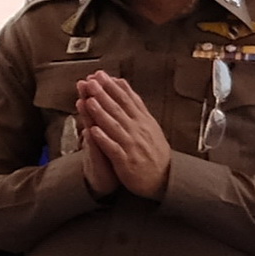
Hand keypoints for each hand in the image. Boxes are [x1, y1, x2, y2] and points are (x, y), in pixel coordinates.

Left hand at [73, 70, 174, 200]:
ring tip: (90, 101)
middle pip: (119, 109)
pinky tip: (93, 131)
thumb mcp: (150, 126)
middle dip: (104, 94)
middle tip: (92, 81)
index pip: (127, 100)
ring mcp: (132, 146)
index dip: (113, 87)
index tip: (101, 75)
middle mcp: (138, 131)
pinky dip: (103, 139)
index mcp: (143, 121)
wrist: (164, 179)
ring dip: (101, 113)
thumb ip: (136, 107)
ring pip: (115, 126)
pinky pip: (113, 149)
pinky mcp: (126, 161)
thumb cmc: (154, 153)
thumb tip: (125, 87)